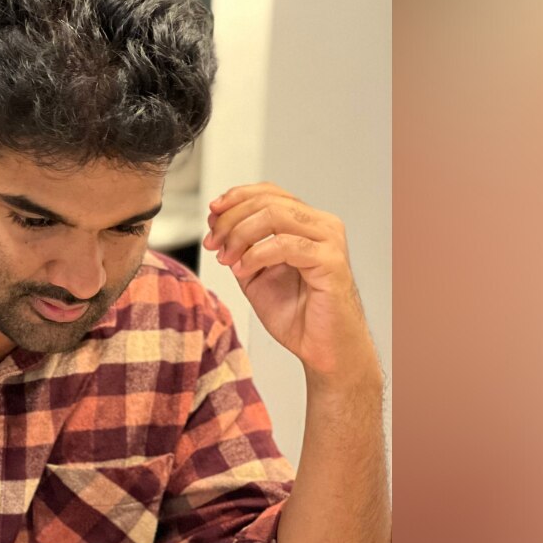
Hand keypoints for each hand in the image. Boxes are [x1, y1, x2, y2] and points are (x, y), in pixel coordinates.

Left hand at [202, 183, 379, 384]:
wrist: (323, 350)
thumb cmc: (297, 316)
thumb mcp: (255, 275)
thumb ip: (240, 248)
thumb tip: (217, 222)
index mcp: (306, 223)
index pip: (268, 193)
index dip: (236, 198)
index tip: (211, 216)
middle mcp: (322, 225)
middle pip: (268, 201)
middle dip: (231, 219)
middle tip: (213, 242)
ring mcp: (329, 241)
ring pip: (275, 216)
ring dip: (241, 234)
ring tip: (226, 258)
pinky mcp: (331, 261)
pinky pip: (286, 244)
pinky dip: (257, 254)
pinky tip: (243, 269)